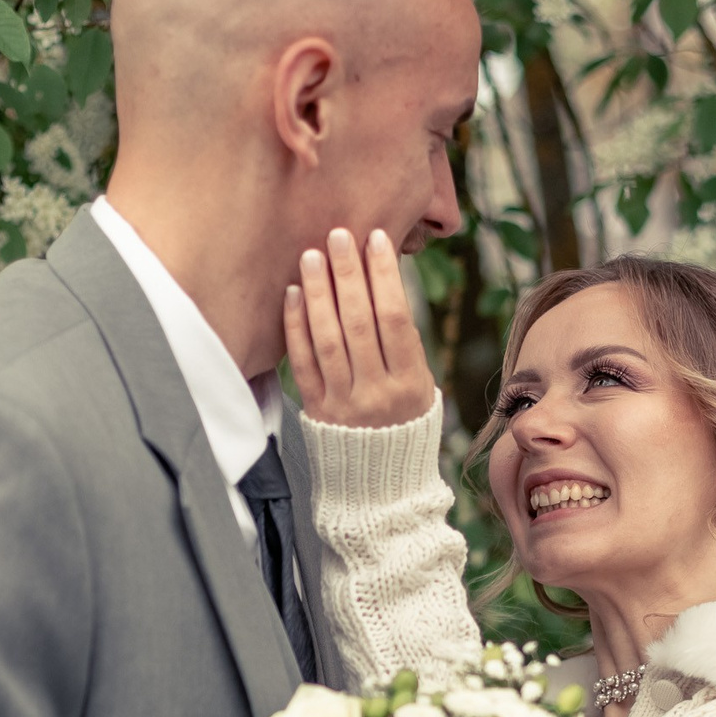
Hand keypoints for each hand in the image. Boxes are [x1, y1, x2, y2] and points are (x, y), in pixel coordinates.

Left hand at [284, 226, 441, 429]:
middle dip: (349, 274)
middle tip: (339, 234)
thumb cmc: (404, 421)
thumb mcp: (421, 386)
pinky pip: (302, 361)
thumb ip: (402, 342)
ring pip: (328, 338)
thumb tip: (381, 280)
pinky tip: (294, 292)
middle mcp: (377, 393)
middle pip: (359, 322)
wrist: (380, 482)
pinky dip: (296, 325)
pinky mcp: (316, 409)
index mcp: (410, 383)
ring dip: (320, 292)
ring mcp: (343, 403)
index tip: (376, 238)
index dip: (384, 276)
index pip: (395, 318)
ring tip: (313, 255)